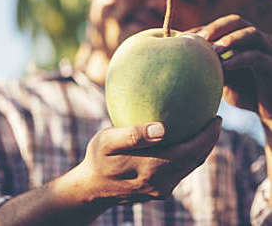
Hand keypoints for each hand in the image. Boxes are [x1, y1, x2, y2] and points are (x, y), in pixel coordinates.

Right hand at [79, 118, 220, 204]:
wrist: (92, 189)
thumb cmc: (97, 159)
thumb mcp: (106, 142)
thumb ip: (133, 135)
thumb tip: (162, 128)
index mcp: (152, 168)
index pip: (191, 151)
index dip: (208, 136)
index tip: (216, 118)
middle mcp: (161, 182)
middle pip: (195, 159)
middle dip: (209, 140)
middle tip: (214, 120)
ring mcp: (160, 188)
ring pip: (189, 166)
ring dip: (200, 148)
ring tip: (204, 129)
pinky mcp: (158, 190)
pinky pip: (180, 170)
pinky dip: (188, 155)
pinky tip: (184, 142)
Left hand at [195, 14, 271, 125]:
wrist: (268, 111)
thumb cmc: (245, 92)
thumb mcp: (223, 78)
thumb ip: (210, 67)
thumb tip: (184, 61)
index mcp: (241, 41)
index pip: (220, 27)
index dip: (201, 30)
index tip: (183, 39)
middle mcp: (255, 41)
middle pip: (236, 22)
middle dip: (216, 27)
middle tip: (200, 38)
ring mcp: (267, 51)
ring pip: (252, 33)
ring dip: (231, 39)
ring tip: (214, 49)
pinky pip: (258, 57)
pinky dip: (240, 59)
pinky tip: (225, 66)